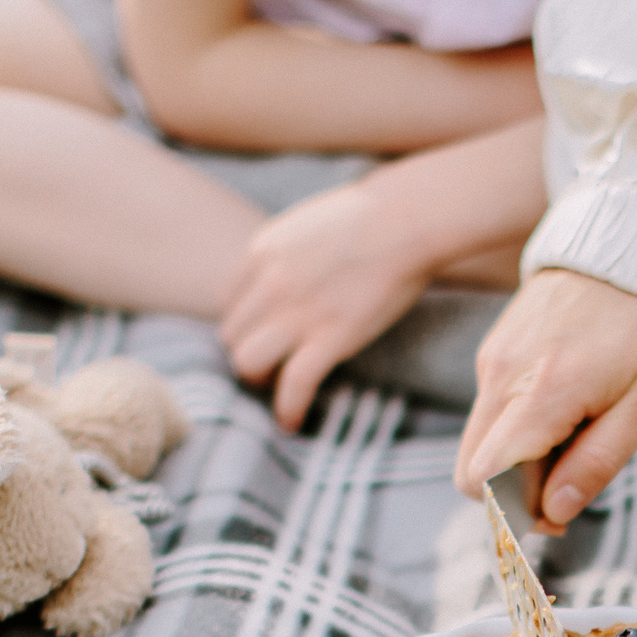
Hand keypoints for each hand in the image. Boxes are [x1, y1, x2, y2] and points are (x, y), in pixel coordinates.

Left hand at [220, 180, 434, 431]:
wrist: (407, 218)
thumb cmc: (373, 215)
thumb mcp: (309, 224)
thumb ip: (287, 254)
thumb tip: (289, 278)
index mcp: (261, 253)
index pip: (228, 304)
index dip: (244, 327)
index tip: (263, 338)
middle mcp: (270, 285)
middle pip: (233, 336)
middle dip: (248, 354)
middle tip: (271, 366)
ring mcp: (298, 313)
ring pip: (248, 362)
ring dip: (260, 380)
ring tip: (277, 389)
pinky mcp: (331, 338)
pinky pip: (294, 385)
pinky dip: (288, 409)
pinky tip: (291, 421)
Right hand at [452, 269, 636, 529]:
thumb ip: (597, 462)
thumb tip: (554, 513)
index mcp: (543, 392)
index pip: (485, 478)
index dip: (514, 512)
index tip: (555, 517)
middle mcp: (503, 374)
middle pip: (473, 468)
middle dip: (512, 492)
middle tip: (568, 486)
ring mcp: (493, 357)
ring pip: (481, 440)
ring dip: (517, 459)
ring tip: (577, 435)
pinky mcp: (496, 346)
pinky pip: (491, 407)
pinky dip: (518, 426)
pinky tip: (565, 406)